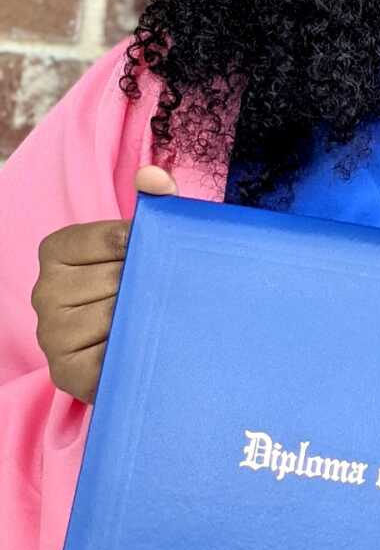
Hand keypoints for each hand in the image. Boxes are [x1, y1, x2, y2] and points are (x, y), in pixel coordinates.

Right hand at [31, 166, 177, 404]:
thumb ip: (155, 204)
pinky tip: (142, 349)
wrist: (135, 353)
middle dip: (151, 286)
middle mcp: (44, 291)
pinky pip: (112, 356)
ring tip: (155, 322)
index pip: (114, 238)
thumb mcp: (145, 244)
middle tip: (166, 296)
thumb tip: (154, 177)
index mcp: (56, 251)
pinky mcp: (66, 372)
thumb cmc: (138, 288)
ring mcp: (51, 334)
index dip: (147, 250)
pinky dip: (135, 353)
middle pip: (118, 279)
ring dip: (146, 320)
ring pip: (117, 316)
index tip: (159, 259)